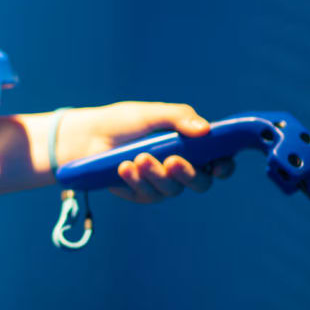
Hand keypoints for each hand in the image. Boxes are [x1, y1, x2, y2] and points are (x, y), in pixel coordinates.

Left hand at [56, 101, 234, 203]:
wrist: (85, 135)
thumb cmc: (120, 122)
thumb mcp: (150, 114)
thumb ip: (178, 117)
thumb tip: (206, 130)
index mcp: (189, 146)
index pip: (217, 161)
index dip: (223, 166)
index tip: (217, 165)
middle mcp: (179, 167)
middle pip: (200, 182)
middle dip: (189, 174)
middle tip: (172, 162)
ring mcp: (160, 182)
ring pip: (172, 190)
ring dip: (156, 175)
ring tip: (138, 158)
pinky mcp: (140, 193)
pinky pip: (148, 194)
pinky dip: (137, 181)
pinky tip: (123, 167)